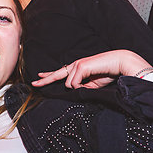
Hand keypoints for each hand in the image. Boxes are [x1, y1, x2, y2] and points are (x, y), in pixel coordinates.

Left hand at [31, 50, 151, 88]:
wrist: (119, 63)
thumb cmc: (108, 72)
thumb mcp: (93, 84)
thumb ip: (82, 87)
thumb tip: (73, 89)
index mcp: (77, 68)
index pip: (61, 72)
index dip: (49, 75)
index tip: (39, 77)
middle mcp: (75, 65)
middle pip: (56, 74)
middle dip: (45, 80)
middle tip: (33, 84)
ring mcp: (77, 64)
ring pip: (68, 84)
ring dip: (79, 87)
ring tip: (93, 81)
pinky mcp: (81, 66)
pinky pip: (74, 83)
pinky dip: (81, 86)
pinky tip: (91, 80)